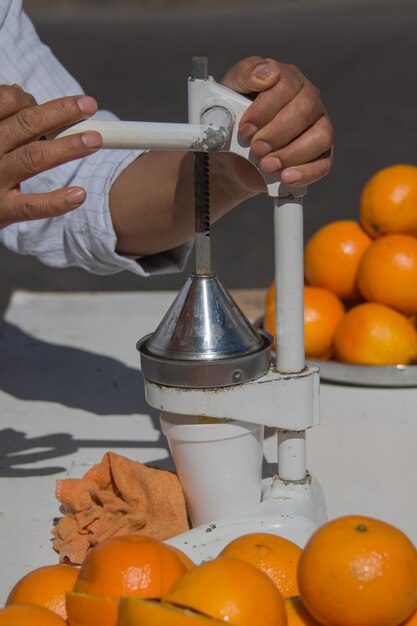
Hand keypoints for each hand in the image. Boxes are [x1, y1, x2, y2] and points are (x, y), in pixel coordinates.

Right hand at [0, 85, 101, 228]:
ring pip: (32, 158)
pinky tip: (80, 194)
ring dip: (67, 147)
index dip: (33, 99)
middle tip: (89, 106)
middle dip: (60, 113)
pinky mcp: (2, 210)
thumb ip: (3, 118)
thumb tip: (17, 91)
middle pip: (26, 124)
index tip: (53, 105)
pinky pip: (31, 206)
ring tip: (94, 140)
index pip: (8, 101)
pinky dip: (56, 201)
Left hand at [220, 56, 333, 189]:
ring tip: (267, 165)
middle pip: (305, 110)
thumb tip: (266, 73)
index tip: (245, 129)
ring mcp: (319, 127)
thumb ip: (244, 75)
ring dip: (291, 154)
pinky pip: (323, 164)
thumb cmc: (234, 120)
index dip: (264, 109)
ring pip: (320, 137)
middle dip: (277, 133)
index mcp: (287, 79)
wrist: (232, 157)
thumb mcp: (228, 93)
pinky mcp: (321, 155)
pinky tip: (286, 177)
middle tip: (255, 148)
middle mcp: (308, 100)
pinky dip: (305, 173)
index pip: (286, 86)